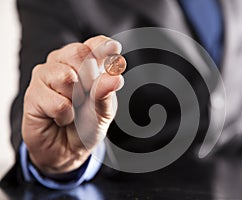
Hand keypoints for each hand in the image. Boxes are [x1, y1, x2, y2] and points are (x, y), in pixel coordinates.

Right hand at [22, 36, 123, 173]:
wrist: (69, 148)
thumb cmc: (87, 124)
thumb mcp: (104, 110)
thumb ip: (107, 93)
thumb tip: (115, 77)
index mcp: (85, 62)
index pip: (95, 44)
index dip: (104, 47)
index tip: (114, 50)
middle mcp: (63, 63)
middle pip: (79, 53)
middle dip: (90, 79)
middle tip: (87, 96)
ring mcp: (45, 76)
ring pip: (67, 77)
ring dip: (76, 100)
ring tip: (72, 108)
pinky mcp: (33, 95)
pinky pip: (58, 103)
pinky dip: (65, 116)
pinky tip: (61, 118)